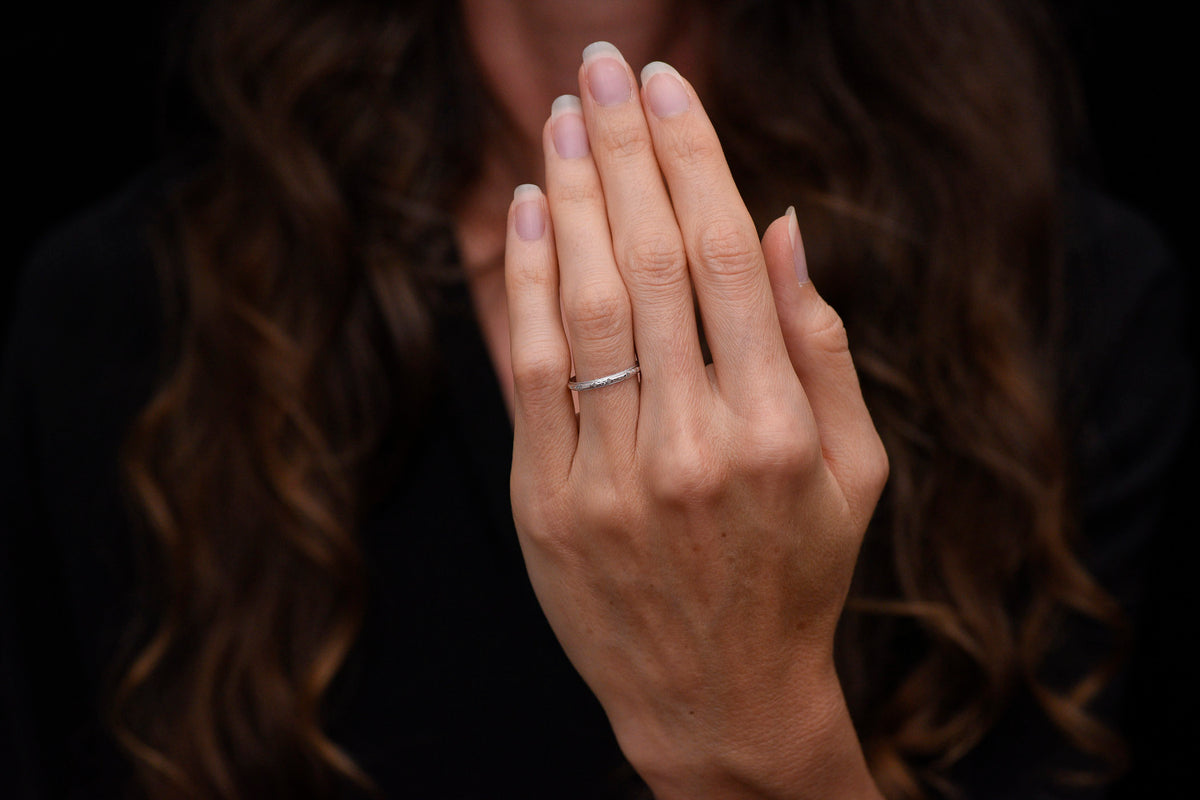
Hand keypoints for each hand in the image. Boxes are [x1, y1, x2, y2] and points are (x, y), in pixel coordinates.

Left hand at [504, 42, 887, 799]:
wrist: (715, 699)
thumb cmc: (795, 576)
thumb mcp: (851, 472)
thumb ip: (819, 347)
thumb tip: (778, 224)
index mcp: (777, 430)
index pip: (724, 259)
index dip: (693, 159)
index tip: (668, 88)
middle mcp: (694, 445)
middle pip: (648, 261)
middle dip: (625, 149)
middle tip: (603, 68)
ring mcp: (613, 477)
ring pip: (584, 303)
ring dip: (570, 196)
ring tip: (562, 117)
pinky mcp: (549, 503)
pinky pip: (532, 371)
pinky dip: (526, 280)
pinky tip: (529, 209)